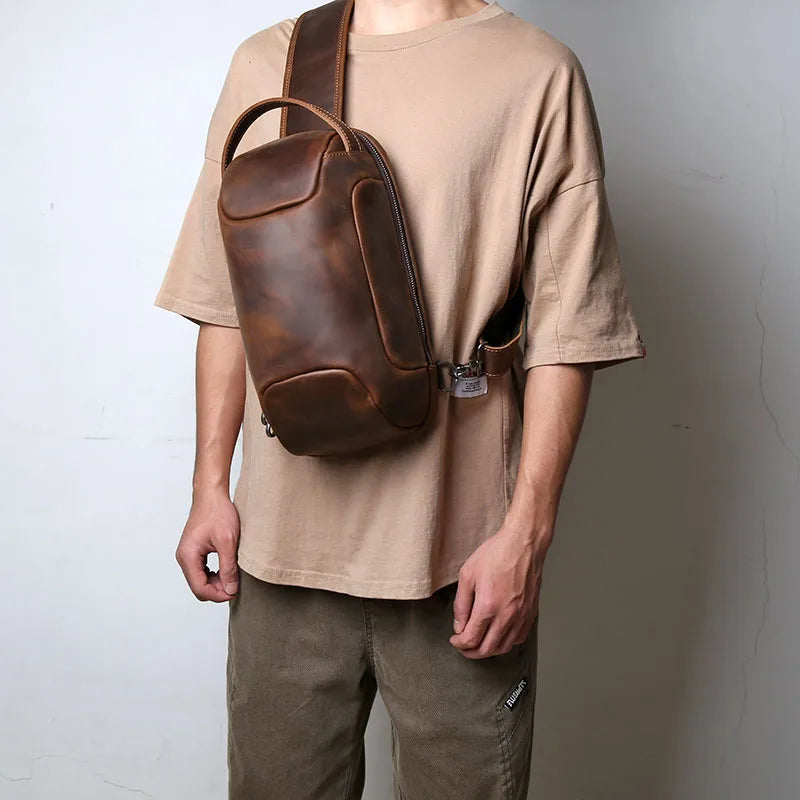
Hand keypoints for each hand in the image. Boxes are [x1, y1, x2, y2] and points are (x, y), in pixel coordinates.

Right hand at [175, 489, 240, 601]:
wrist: (211, 495)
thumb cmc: (218, 512)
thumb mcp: (228, 541)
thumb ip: (228, 567)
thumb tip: (230, 589)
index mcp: (188, 556)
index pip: (200, 588)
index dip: (218, 595)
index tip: (235, 591)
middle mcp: (184, 558)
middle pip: (198, 587)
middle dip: (217, 590)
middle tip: (236, 584)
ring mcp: (187, 554)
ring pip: (200, 580)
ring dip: (216, 583)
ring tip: (232, 576)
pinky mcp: (193, 551)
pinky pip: (201, 571)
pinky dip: (213, 575)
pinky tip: (226, 570)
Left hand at [449, 524, 548, 658]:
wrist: (523, 544)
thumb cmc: (497, 554)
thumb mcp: (468, 575)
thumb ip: (461, 604)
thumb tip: (459, 625)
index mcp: (488, 606)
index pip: (471, 639)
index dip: (459, 643)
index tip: (454, 639)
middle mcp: (507, 616)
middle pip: (487, 649)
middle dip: (471, 652)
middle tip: (463, 647)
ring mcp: (521, 616)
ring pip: (504, 648)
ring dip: (489, 651)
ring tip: (478, 645)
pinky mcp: (531, 613)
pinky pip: (519, 639)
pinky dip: (506, 644)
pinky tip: (499, 637)